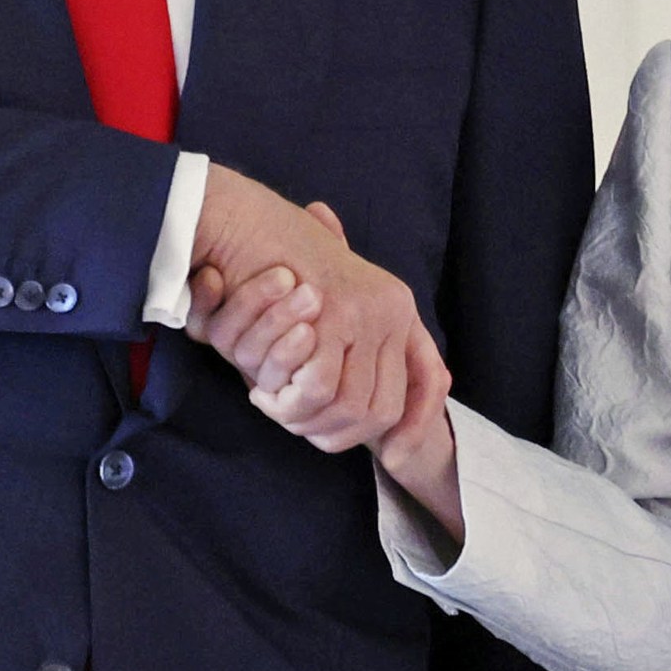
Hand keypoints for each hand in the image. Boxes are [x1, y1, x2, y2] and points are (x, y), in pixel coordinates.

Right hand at [190, 204, 462, 537]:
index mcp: (397, 305)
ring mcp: (367, 310)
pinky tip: (265, 393)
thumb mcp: (327, 294)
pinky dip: (292, 403)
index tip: (395, 455)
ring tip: (277, 407)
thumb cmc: (278, 256)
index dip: (415, 424)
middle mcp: (391, 308)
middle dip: (341, 434)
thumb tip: (392, 419)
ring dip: (310, 421)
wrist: (242, 216)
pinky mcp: (334, 314)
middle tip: (298, 425)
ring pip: (353, 405)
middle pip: (384, 408)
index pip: (428, 380)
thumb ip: (351, 338)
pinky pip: (322, 386)